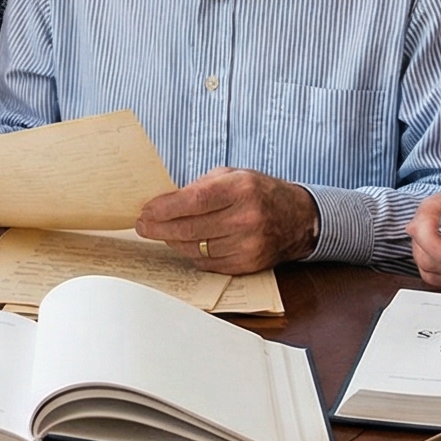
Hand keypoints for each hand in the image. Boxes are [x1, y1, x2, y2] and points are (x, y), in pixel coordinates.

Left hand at [134, 168, 317, 275]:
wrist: (297, 219)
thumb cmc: (259, 192)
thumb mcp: (232, 176)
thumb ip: (200, 186)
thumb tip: (163, 201)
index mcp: (241, 189)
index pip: (193, 201)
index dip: (165, 208)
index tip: (146, 211)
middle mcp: (246, 218)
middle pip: (190, 229)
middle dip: (159, 228)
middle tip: (143, 226)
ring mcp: (248, 244)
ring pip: (195, 249)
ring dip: (173, 242)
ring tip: (163, 233)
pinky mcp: (247, 264)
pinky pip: (207, 263)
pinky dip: (191, 254)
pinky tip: (185, 244)